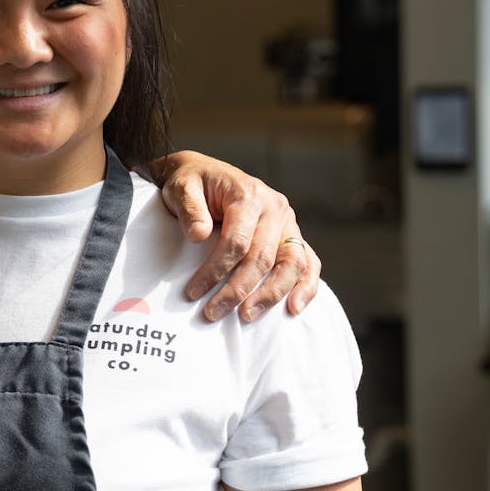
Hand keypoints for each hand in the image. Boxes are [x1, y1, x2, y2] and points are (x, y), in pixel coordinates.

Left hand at [148, 150, 321, 321]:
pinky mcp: (292, 236)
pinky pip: (308, 262)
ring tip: (248, 316)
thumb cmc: (192, 183)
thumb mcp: (181, 187)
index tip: (194, 291)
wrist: (205, 174)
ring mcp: (287, 223)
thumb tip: (199, 235)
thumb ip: (189, 208)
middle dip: (238, 289)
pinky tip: (293, 308)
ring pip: (292, 264)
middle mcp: (275, 208)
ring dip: (272, 294)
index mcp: (249, 195)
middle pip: (263, 257)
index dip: (216, 270)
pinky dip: (305, 286)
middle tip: (214, 312)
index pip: (238, 241)